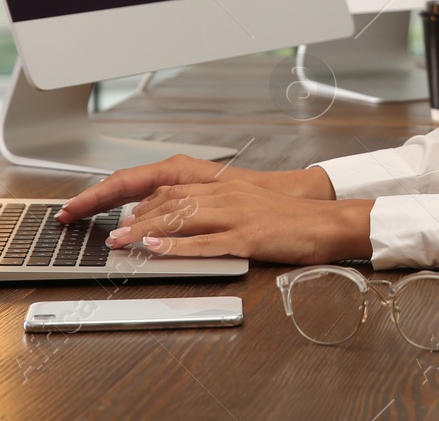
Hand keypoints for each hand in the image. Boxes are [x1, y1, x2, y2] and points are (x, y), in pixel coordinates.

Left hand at [103, 177, 372, 264]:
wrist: (326, 222)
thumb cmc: (289, 218)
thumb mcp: (249, 206)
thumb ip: (218, 210)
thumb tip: (182, 223)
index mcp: (225, 187)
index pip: (173, 189)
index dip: (143, 202)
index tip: (124, 215)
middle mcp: (226, 196)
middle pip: (170, 202)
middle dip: (136, 217)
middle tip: (113, 234)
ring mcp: (236, 216)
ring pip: (181, 218)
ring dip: (146, 231)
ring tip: (122, 242)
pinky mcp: (246, 237)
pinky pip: (205, 242)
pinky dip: (177, 247)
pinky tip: (157, 251)